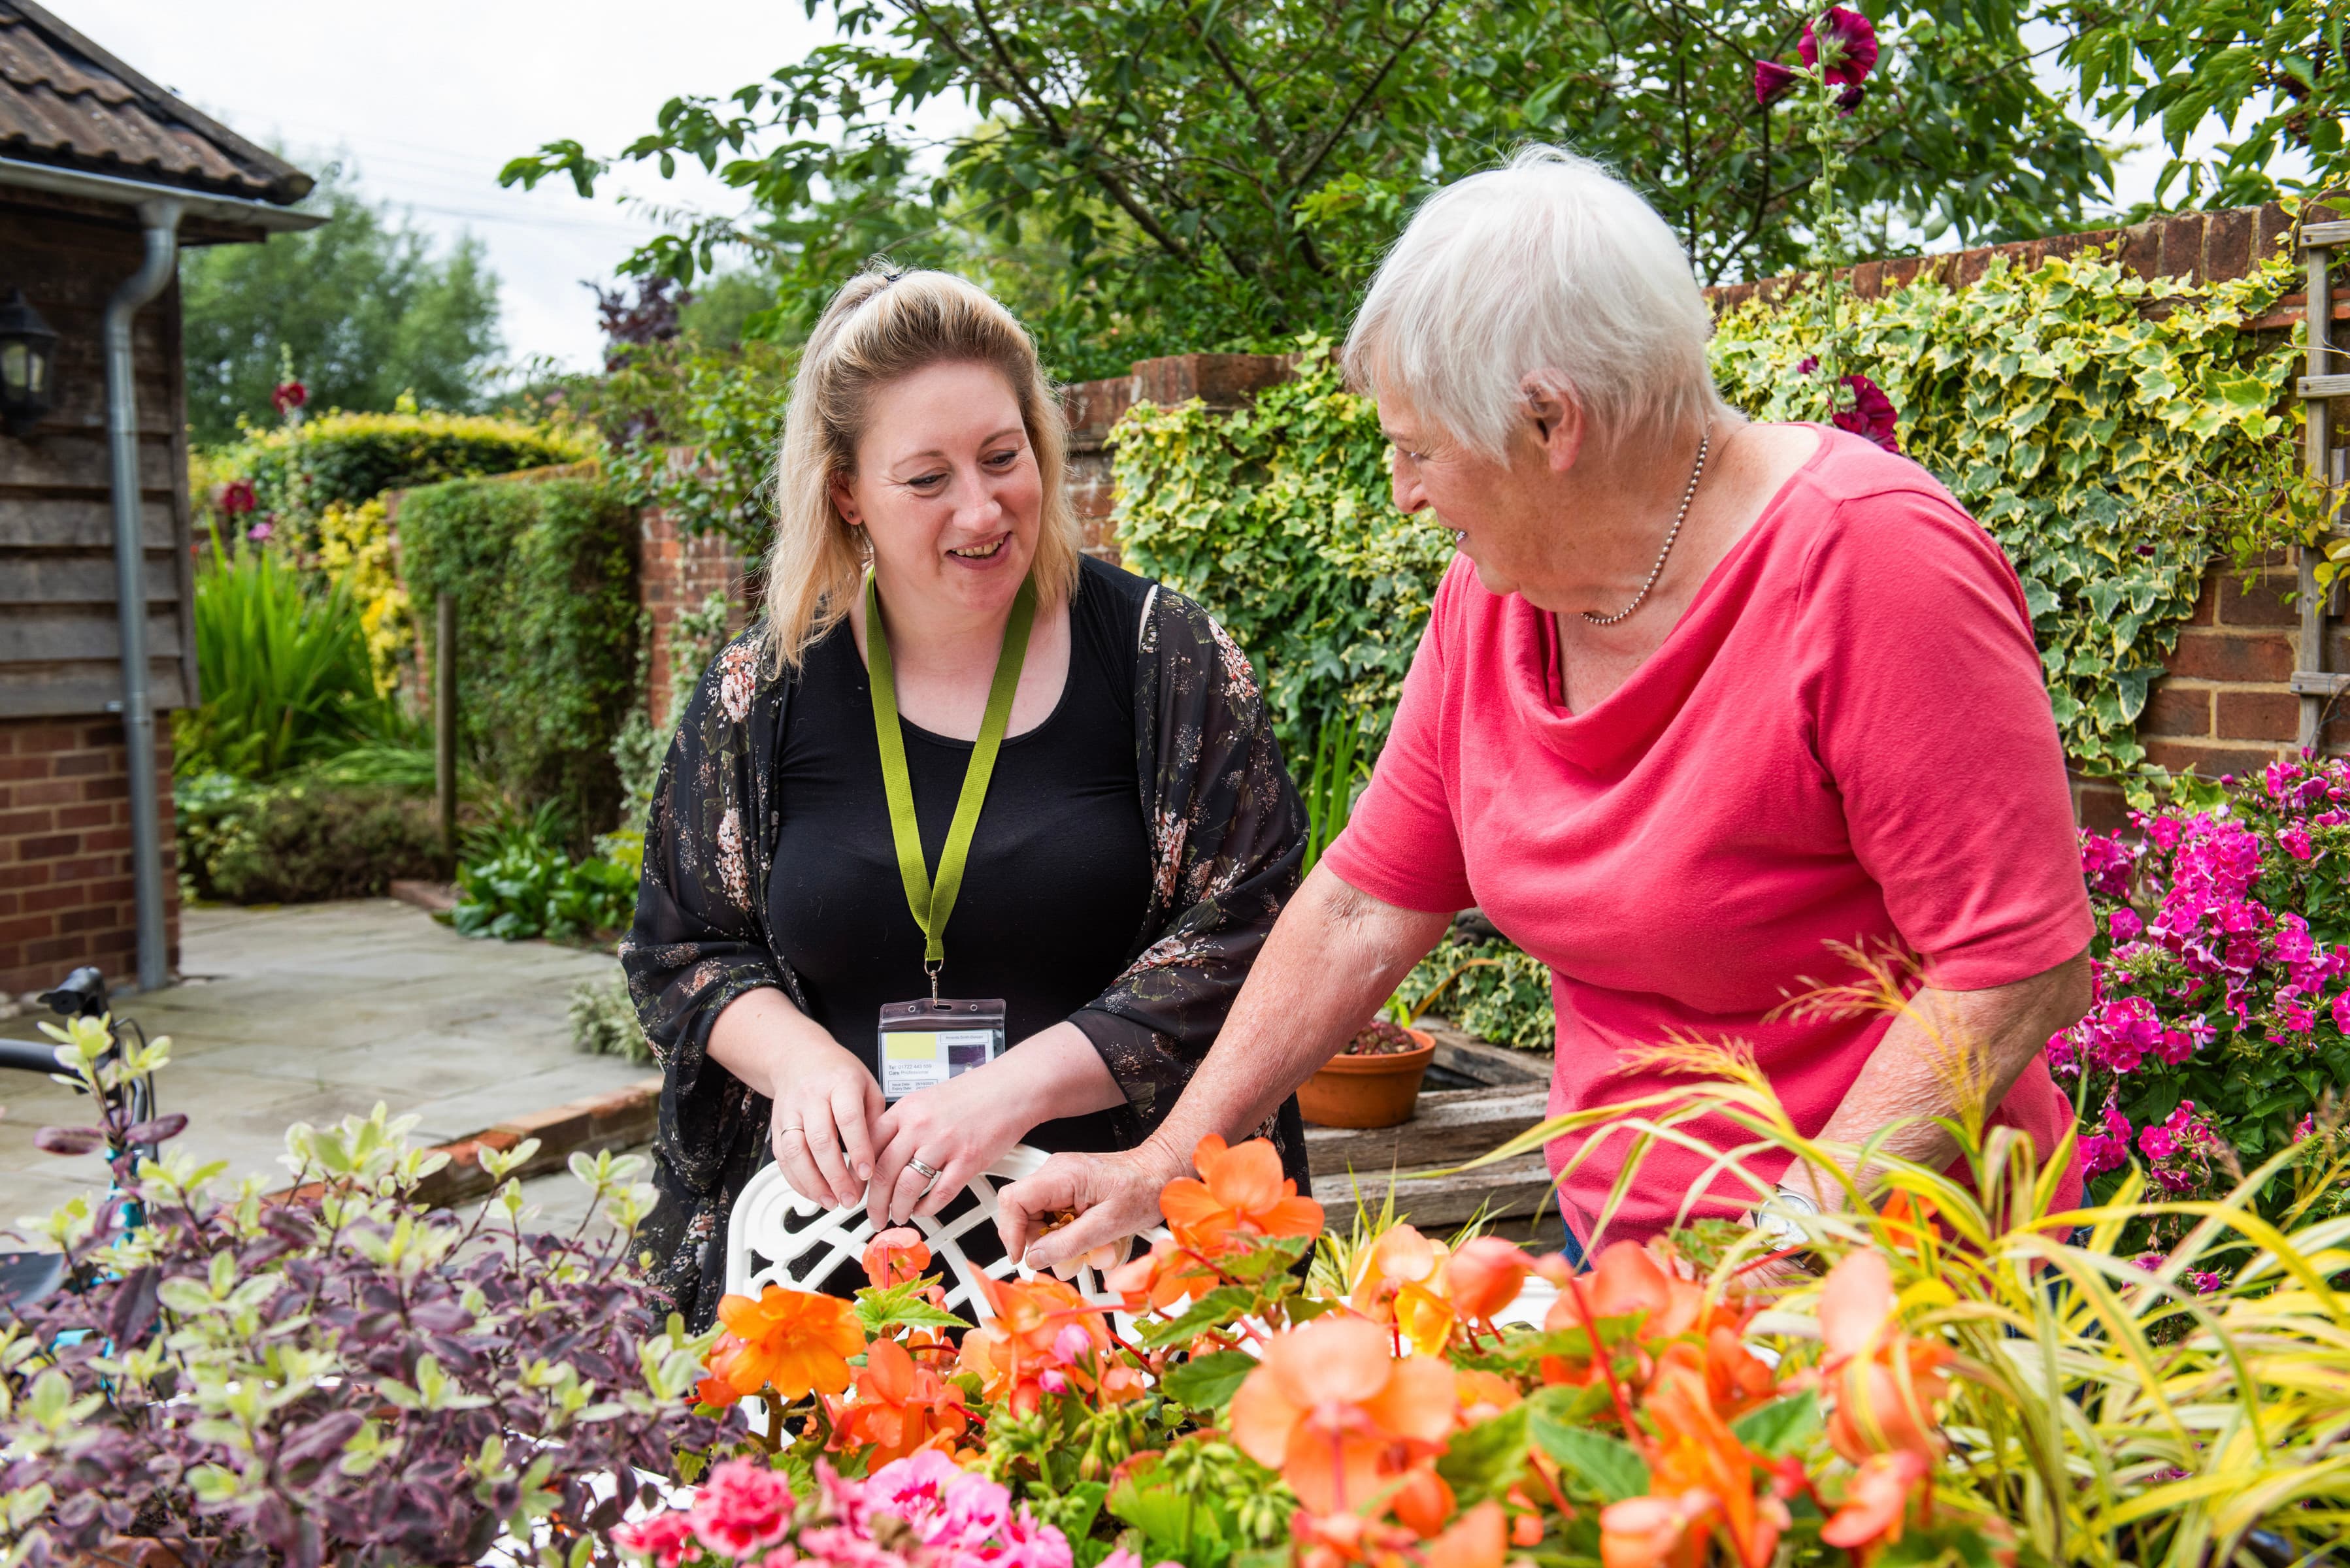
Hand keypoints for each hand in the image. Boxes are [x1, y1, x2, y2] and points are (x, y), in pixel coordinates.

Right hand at [754, 1031, 883, 1210]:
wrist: (799, 1056)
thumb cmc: (838, 1073)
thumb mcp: (867, 1085)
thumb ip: (874, 1119)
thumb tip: (879, 1158)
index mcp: (840, 1083)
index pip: (849, 1119)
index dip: (859, 1149)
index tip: (868, 1173)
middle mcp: (812, 1096)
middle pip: (820, 1140)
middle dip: (835, 1175)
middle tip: (850, 1198)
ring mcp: (790, 1111)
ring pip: (795, 1152)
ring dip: (812, 1183)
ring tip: (831, 1201)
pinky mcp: (776, 1125)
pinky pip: (782, 1157)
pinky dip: (796, 1180)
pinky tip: (812, 1193)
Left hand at [867, 1057, 1037, 1228]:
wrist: (1010, 1088)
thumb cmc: (973, 1095)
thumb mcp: (927, 1100)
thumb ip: (904, 1124)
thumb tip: (881, 1153)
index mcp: (906, 1110)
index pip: (868, 1147)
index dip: (858, 1175)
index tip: (857, 1189)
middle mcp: (920, 1125)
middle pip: (883, 1172)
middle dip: (874, 1202)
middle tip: (873, 1214)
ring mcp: (944, 1143)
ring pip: (907, 1186)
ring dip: (899, 1208)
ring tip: (898, 1216)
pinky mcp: (968, 1160)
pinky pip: (940, 1193)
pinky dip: (928, 1207)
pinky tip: (924, 1209)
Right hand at [996, 1140, 1187, 1273]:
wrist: (1163, 1174)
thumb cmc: (1145, 1189)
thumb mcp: (1110, 1224)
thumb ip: (1069, 1242)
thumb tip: (1035, 1257)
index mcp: (1062, 1174)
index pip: (1013, 1200)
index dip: (1011, 1232)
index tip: (1022, 1257)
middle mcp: (1056, 1173)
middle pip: (1023, 1214)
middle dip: (1042, 1244)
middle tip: (1067, 1260)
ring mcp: (1061, 1181)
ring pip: (1039, 1220)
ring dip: (1060, 1243)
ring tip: (1090, 1251)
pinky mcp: (1069, 1191)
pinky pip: (1055, 1219)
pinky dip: (1070, 1236)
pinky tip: (1093, 1240)